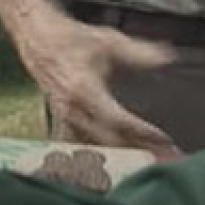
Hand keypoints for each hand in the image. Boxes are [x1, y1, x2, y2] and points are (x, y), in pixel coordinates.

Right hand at [20, 17, 183, 159]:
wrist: (38, 40)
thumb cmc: (71, 40)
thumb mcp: (109, 42)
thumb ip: (139, 53)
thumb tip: (166, 59)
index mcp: (85, 90)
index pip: (118, 120)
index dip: (142, 132)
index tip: (164, 140)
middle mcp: (73, 110)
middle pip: (109, 141)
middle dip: (137, 151)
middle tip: (163, 158)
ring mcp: (65, 120)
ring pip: (94, 149)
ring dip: (120, 157)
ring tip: (145, 163)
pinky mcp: (62, 124)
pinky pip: (81, 148)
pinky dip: (99, 157)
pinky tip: (115, 165)